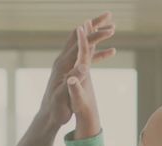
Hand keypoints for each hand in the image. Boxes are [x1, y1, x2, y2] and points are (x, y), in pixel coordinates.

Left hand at [38, 13, 116, 130]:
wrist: (49, 115)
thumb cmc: (56, 108)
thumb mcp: (64, 95)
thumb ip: (73, 82)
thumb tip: (84, 67)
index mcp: (63, 64)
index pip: (81, 44)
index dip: (96, 36)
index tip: (110, 29)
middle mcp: (64, 60)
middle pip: (80, 35)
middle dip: (95, 25)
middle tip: (109, 14)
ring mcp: (67, 64)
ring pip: (83, 42)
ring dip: (97, 34)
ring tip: (112, 27)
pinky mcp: (71, 69)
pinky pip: (86, 55)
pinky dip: (98, 51)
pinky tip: (111, 51)